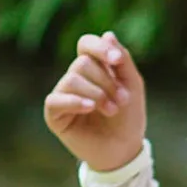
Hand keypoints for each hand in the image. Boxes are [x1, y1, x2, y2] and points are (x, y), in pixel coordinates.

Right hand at [45, 30, 146, 171]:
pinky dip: (75, 102)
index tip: (117, 61)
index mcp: (93, 67)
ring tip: (112, 109)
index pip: (86, 44)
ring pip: (72, 79)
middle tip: (121, 100)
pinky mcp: (54, 114)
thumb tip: (108, 34)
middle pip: (83, 63)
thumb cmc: (128, 119)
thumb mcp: (132, 85)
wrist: (123, 151)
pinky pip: (57, 99)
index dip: (100, 48)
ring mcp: (63, 94)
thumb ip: (122, 60)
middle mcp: (75, 78)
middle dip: (106, 81)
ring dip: (97, 94)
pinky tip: (90, 108)